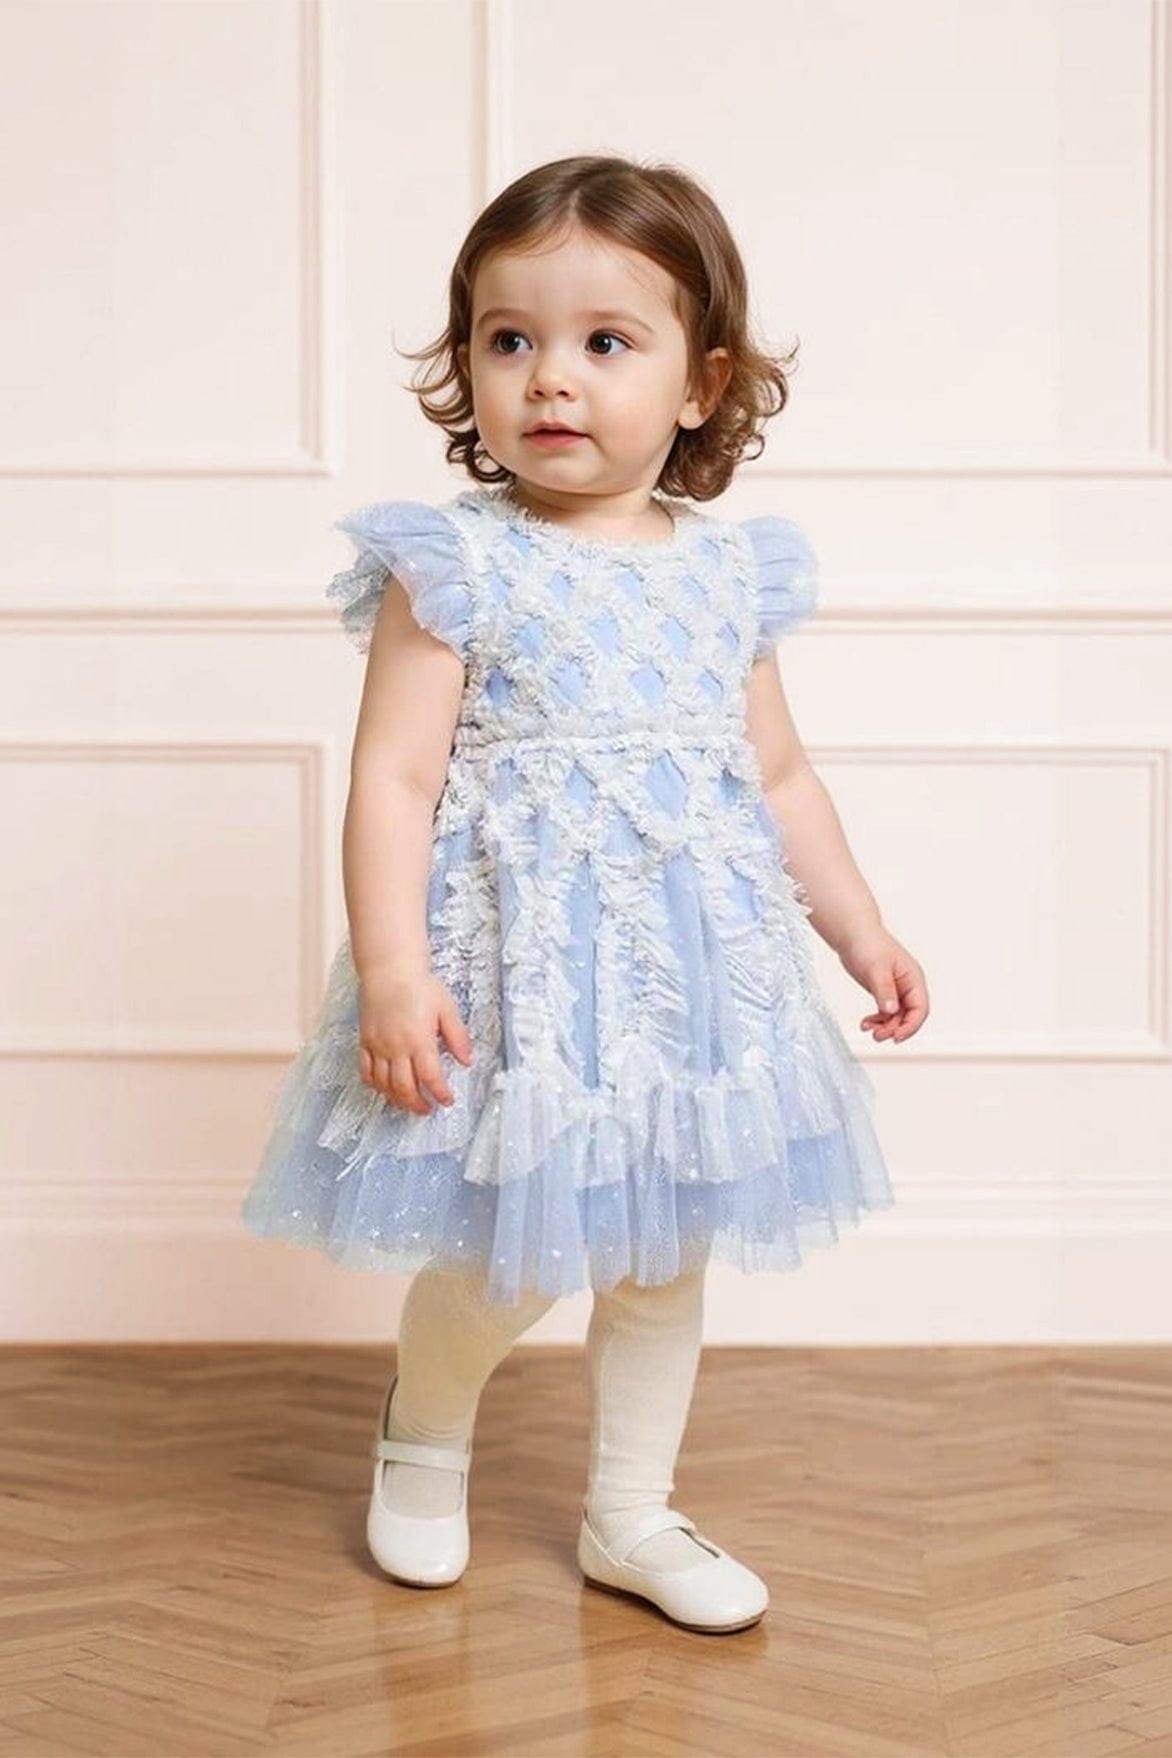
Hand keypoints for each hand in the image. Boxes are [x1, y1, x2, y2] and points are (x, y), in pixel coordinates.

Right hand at [357, 968, 473, 1113]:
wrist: (389, 970)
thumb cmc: (419, 986)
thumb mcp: (447, 1008)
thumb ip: (458, 1037)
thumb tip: (466, 1061)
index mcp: (419, 1039)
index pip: (430, 1077)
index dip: (439, 1093)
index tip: (446, 1101)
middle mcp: (396, 1047)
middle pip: (405, 1088)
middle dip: (418, 1104)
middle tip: (428, 1109)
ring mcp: (378, 1046)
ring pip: (384, 1084)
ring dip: (397, 1099)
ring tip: (409, 1103)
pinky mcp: (365, 1042)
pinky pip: (366, 1072)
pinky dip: (375, 1085)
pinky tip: (385, 1089)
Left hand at [839, 926, 929, 1043]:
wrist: (852, 935)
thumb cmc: (868, 944)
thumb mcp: (876, 968)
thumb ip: (884, 990)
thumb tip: (891, 1011)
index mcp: (913, 978)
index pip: (920, 1009)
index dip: (911, 1026)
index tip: (896, 1037)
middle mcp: (908, 986)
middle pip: (909, 1016)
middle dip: (895, 1029)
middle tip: (877, 1036)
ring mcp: (896, 990)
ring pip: (897, 1017)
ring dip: (885, 1026)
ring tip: (869, 1030)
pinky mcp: (884, 992)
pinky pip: (886, 1013)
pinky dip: (877, 1020)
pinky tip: (866, 1023)